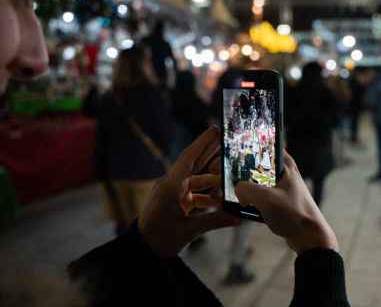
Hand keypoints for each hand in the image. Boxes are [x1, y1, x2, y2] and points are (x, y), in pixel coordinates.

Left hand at [138, 127, 239, 256]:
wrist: (143, 250)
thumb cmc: (160, 239)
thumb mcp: (189, 231)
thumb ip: (215, 221)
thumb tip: (238, 218)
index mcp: (170, 187)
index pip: (188, 158)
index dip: (202, 143)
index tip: (215, 130)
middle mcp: (170, 185)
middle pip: (194, 164)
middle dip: (211, 154)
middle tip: (228, 143)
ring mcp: (172, 192)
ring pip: (196, 179)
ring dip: (212, 179)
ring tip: (230, 176)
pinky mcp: (174, 200)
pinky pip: (193, 191)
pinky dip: (207, 194)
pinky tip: (220, 200)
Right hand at [235, 152, 338, 253]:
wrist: (310, 238)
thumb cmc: (294, 214)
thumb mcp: (265, 198)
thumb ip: (246, 189)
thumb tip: (237, 189)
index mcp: (285, 164)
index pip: (264, 145)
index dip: (246, 146)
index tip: (230, 152)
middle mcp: (284, 172)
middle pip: (257, 163)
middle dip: (241, 170)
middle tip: (226, 175)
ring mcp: (281, 187)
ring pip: (257, 181)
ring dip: (245, 187)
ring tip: (234, 193)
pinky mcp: (279, 201)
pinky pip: (260, 196)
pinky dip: (251, 200)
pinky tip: (244, 207)